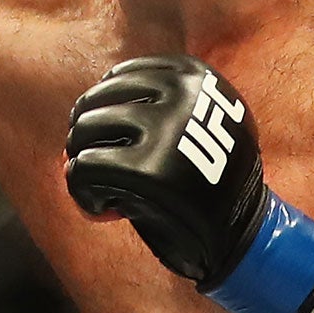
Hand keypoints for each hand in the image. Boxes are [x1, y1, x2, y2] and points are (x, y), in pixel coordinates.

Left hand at [65, 54, 313, 312]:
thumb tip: (70, 135)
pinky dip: (83, 193)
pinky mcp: (150, 170)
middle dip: (87, 139)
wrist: (243, 236)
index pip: (118, 77)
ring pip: (84, 130)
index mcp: (195, 76)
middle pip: (95, 102)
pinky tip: (106, 209)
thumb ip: (135, 118)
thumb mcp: (187, 127)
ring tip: (105, 188)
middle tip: (103, 171)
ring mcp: (167, 129)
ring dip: (81, 163)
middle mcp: (183, 94)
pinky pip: (84, 169)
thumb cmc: (202, 181)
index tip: (120, 141)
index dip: (107, 109)